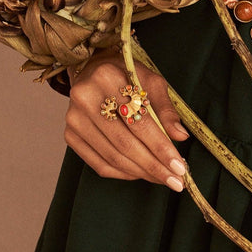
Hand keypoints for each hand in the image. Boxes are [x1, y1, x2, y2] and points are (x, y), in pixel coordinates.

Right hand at [64, 48, 189, 189]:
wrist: (94, 69)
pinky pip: (98, 163)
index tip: (180, 167)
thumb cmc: (128, 76)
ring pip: (112, 157)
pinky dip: (122, 173)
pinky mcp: (70, 135)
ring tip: (162, 179)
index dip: (161, 148)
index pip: (139, 122)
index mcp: (108, 78)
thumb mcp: (152, 82)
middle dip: (154, 166)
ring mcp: (74, 119)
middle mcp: (85, 98)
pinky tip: (140, 174)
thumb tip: (181, 137)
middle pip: (125, 144)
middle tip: (175, 182)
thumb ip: (166, 110)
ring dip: (141, 173)